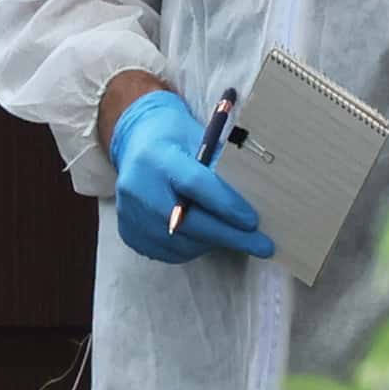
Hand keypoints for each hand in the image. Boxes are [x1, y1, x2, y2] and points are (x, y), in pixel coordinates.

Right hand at [107, 88, 268, 264]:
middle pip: (187, 222)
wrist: (136, 140)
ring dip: (211, 244)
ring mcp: (129, 211)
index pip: (195, 185)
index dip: (226, 206)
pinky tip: (205, 239)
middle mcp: (138, 186)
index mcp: (158, 156)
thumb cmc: (177, 137)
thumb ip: (219, 169)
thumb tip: (249, 205)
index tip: (253, 222)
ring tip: (232, 236)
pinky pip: (164, 251)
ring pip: (178, 242)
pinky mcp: (126, 229)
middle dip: (228, 236)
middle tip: (261, 245)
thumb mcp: (200, 140)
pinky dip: (190, 249)